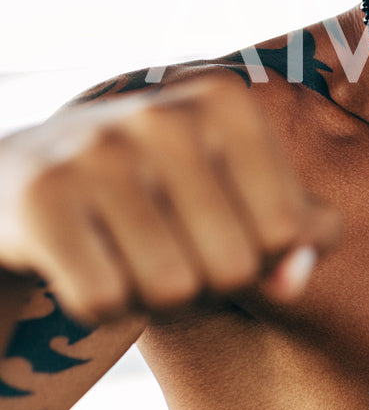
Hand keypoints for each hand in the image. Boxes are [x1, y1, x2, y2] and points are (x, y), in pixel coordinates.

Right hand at [0, 71, 339, 322]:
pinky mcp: (39, 196)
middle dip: (209, 288)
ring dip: (155, 302)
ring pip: (171, 289)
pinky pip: (104, 300)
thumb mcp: (242, 194)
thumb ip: (299, 235)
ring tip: (132, 263)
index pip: (287, 230)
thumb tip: (294, 279)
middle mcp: (163, 113)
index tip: (222, 235)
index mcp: (225, 100)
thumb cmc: (163, 192)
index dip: (260, 259)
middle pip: (233, 266)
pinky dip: (102, 309)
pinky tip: (87, 266)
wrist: (26, 176)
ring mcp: (95, 149)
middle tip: (173, 259)